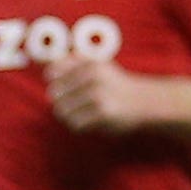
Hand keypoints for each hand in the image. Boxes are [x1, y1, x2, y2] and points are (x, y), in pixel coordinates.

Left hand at [43, 55, 162, 134]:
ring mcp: (98, 95)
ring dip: (69, 116)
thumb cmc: (114, 84)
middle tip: (74, 106)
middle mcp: (93, 77)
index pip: (53, 73)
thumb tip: (46, 68)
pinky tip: (90, 122)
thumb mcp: (97, 66)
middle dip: (61, 102)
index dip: (55, 84)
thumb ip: (72, 64)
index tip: (64, 89)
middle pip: (55, 95)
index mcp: (89, 63)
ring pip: (63, 111)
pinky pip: (76, 124)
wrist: (144, 101)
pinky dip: (79, 126)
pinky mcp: (103, 114)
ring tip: (82, 114)